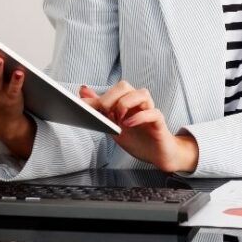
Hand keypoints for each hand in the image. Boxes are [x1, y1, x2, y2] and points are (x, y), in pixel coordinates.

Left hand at [79, 81, 197, 172]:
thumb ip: (100, 109)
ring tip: (118, 118)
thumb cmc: (137, 138)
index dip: (97, 97)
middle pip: (125, 86)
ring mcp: (149, 111)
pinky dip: (140, 117)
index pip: (110, 90)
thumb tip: (83, 91)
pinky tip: (129, 124)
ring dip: (125, 103)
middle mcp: (138, 103)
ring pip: (142, 94)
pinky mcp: (159, 122)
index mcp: (126, 102)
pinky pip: (153, 113)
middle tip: (103, 111)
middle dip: (110, 97)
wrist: (156, 154)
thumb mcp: (113, 125)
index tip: (84, 106)